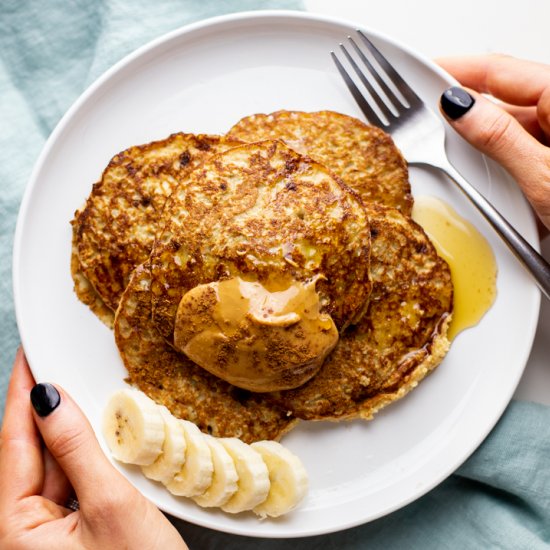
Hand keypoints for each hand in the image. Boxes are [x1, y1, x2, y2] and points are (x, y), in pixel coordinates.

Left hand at [0, 348, 187, 549]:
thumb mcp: (111, 505)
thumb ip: (77, 448)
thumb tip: (49, 399)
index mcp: (15, 533)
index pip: (13, 445)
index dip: (21, 394)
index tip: (29, 356)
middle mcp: (25, 533)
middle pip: (34, 453)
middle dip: (48, 409)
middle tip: (63, 365)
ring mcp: (51, 532)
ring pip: (56, 465)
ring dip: (73, 432)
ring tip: (88, 397)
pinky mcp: (76, 529)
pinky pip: (75, 480)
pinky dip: (87, 455)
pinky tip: (101, 435)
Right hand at [437, 54, 549, 231]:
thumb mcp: (543, 175)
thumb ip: (498, 137)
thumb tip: (460, 109)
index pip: (497, 70)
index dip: (455, 68)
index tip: (423, 70)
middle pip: (499, 100)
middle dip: (464, 113)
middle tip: (430, 126)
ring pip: (505, 128)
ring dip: (480, 144)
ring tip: (460, 161)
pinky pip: (515, 149)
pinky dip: (496, 161)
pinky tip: (486, 175)